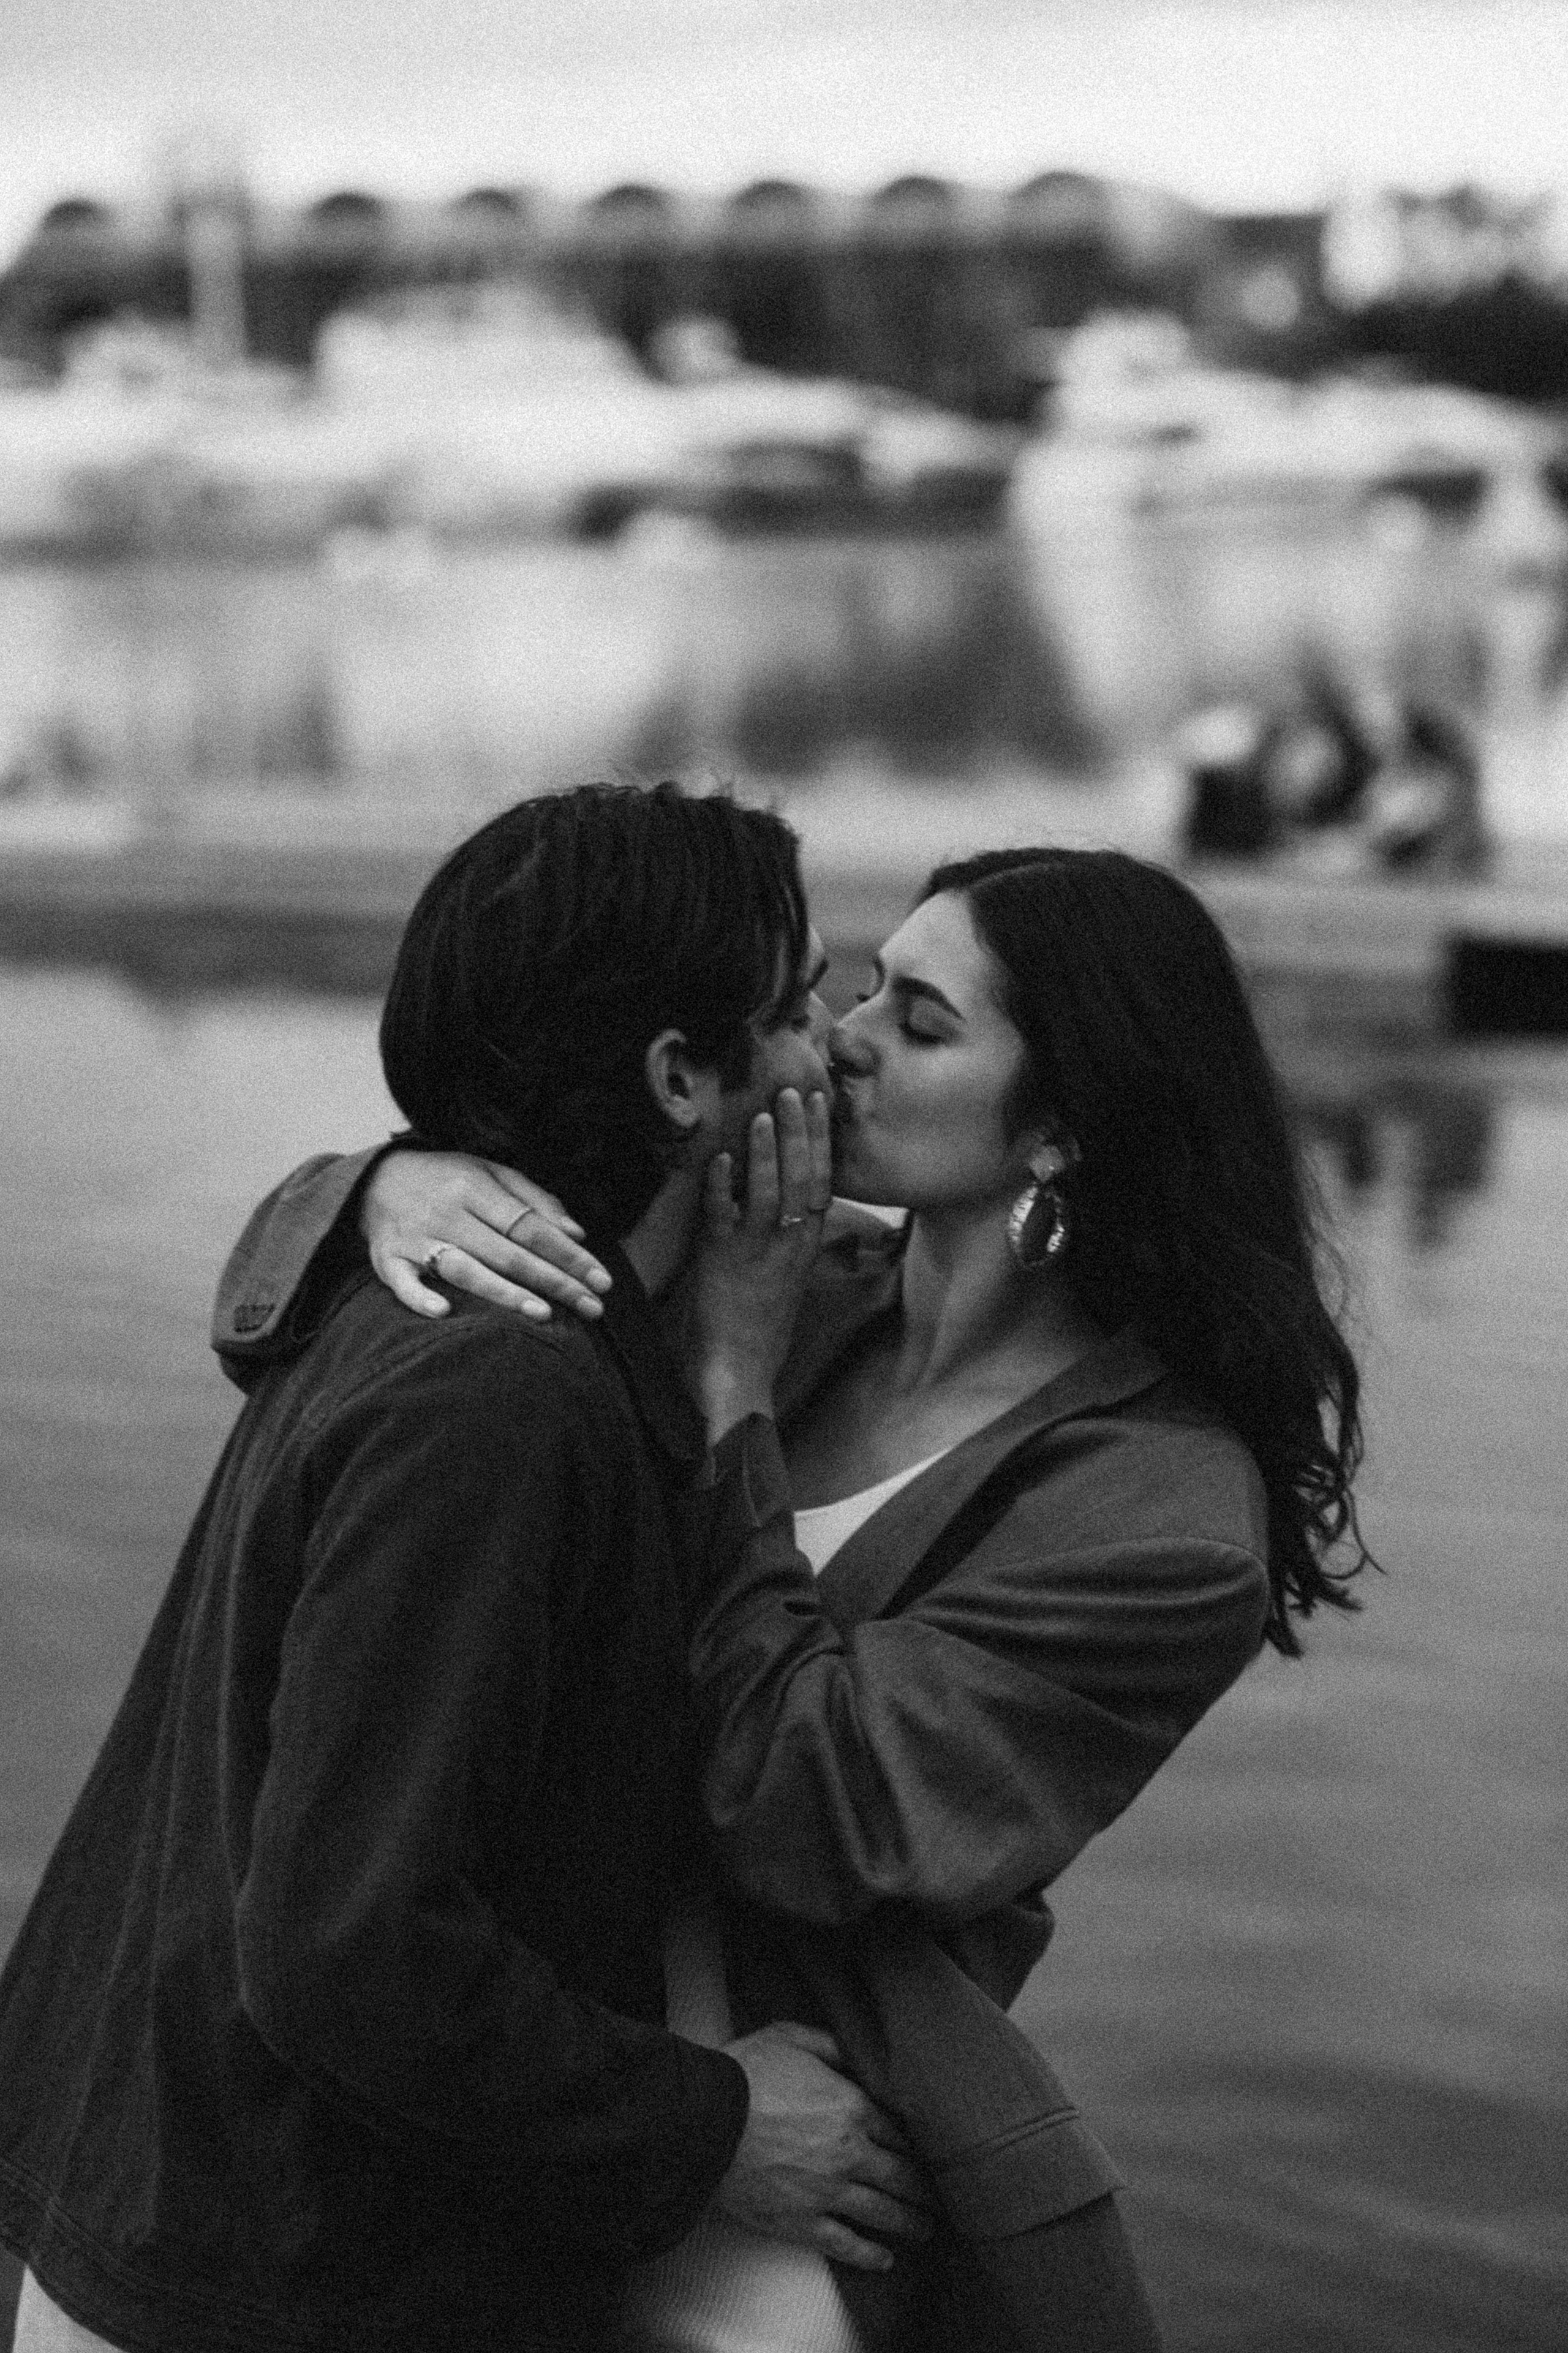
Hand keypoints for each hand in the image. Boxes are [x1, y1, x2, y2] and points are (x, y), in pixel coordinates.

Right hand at [360, 1152, 612, 1322]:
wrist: (373, 1178)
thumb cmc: (445, 1177)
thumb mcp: (490, 1171)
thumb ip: (534, 1199)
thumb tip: (576, 1233)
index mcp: (474, 1187)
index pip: (531, 1226)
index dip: (569, 1255)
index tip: (601, 1280)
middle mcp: (447, 1212)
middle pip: (508, 1252)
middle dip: (554, 1281)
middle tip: (592, 1308)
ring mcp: (415, 1238)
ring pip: (464, 1269)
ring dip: (503, 1293)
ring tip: (544, 1315)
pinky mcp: (386, 1258)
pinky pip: (401, 1282)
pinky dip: (420, 1297)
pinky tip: (445, 1312)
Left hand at [693, 1089, 831, 1441]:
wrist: (739, 1371)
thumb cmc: (760, 1322)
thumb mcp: (787, 1272)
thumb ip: (791, 1232)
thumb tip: (793, 1193)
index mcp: (806, 1244)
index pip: (822, 1181)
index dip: (822, 1140)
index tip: (821, 1101)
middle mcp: (788, 1246)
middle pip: (801, 1180)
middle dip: (799, 1134)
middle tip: (794, 1091)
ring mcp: (755, 1254)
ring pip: (768, 1195)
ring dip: (765, 1154)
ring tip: (762, 1115)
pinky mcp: (721, 1265)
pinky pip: (723, 1220)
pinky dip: (722, 1189)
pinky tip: (721, 1161)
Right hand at [715, 2024, 932, 2272]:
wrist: (705, 2122)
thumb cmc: (744, 2075)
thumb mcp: (790, 2037)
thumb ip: (830, 2044)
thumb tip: (856, 2051)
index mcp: (851, 2106)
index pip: (898, 2130)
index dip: (916, 2144)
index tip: (929, 2153)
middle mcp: (849, 2152)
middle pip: (901, 2175)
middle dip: (924, 2188)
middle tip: (939, 2198)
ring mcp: (828, 2192)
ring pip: (883, 2213)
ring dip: (909, 2223)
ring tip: (925, 2229)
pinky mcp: (802, 2222)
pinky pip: (845, 2245)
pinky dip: (869, 2255)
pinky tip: (884, 2260)